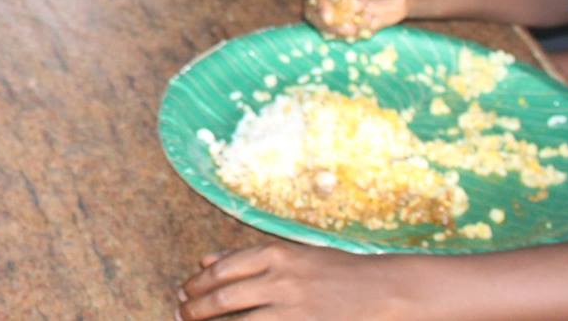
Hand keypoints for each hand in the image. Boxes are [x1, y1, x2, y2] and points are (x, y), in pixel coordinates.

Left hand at [178, 242, 402, 319]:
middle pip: (223, 297)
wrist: (386, 290)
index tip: (184, 291)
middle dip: (195, 308)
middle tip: (180, 314)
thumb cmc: (339, 271)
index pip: (223, 268)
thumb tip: (205, 260)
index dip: (197, 282)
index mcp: (277, 254)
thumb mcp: (294, 254)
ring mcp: (293, 309)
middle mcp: (281, 279)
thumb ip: (249, 257)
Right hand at [304, 0, 411, 40]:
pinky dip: (350, 35)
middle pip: (312, 7)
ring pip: (321, 23)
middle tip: (346, 30)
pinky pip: (339, 33)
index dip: (320, 2)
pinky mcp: (343, 21)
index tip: (329, 17)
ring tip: (357, 32)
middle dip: (325, 22)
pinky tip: (367, 30)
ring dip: (337, 31)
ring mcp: (333, 5)